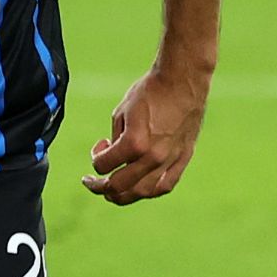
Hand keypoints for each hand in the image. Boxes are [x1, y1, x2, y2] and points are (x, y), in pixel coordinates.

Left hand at [82, 66, 208, 204]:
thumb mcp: (121, 112)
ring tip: (113, 192)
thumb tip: (112, 156)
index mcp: (134, 143)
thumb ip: (114, 139)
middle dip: (101, 186)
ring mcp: (170, 160)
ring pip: (142, 192)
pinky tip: (140, 188)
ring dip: (123, 195)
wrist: (182, 81)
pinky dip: (149, 191)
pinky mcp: (183, 159)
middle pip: (120, 186)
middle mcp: (153, 157)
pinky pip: (165, 186)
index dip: (95, 159)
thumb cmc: (150, 92)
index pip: (103, 165)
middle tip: (93, 182)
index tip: (99, 146)